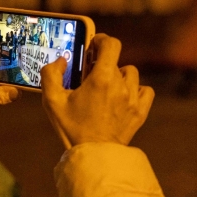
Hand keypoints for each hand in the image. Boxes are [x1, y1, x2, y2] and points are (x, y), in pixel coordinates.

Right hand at [40, 34, 154, 148]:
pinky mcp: (140, 112)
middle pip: (116, 61)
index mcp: (101, 78)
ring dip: (118, 76)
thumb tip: (62, 61)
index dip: (101, 40)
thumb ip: (51, 74)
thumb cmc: (72, 128)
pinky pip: (145, 90)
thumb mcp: (52, 101)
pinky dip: (135, 90)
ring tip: (106, 87)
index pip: (111, 44)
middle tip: (90, 74)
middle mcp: (121, 85)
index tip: (93, 46)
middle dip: (102, 63)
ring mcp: (133, 99)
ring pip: (130, 74)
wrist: (92, 156)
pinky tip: (123, 96)